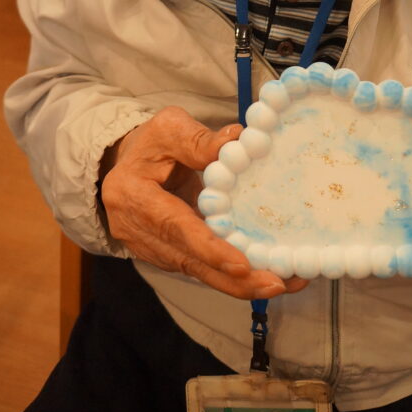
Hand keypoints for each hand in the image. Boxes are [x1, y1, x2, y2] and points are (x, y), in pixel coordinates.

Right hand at [101, 106, 307, 300]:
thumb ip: (199, 139)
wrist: (127, 163)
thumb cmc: (150, 143)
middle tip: (276, 283)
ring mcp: (147, 247)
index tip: (242, 265)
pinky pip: (198, 268)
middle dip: (233, 279)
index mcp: (132, 194)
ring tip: (284, 282)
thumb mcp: (169, 128)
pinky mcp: (163, 254)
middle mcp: (135, 229)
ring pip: (196, 271)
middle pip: (188, 261)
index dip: (208, 248)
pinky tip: (266, 275)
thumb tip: (237, 139)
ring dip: (239, 282)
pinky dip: (230, 275)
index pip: (174, 226)